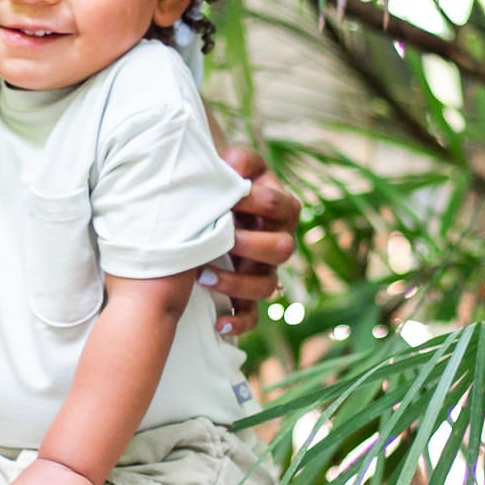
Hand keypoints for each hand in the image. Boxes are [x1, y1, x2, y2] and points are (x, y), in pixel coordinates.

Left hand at [212, 146, 298, 334]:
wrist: (207, 203)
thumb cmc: (223, 182)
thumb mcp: (231, 164)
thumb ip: (237, 160)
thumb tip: (232, 164)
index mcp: (281, 207)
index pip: (278, 204)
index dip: (254, 201)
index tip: (226, 198)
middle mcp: (280, 240)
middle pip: (282, 249)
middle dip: (249, 244)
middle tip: (221, 237)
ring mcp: (265, 269)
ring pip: (267, 286)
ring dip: (236, 283)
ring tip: (202, 275)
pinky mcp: (248, 292)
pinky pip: (252, 315)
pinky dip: (238, 322)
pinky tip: (218, 324)